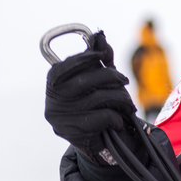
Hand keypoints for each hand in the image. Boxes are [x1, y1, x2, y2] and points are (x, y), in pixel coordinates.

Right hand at [45, 31, 138, 164]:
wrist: (98, 145)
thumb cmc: (97, 105)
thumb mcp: (98, 80)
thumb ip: (100, 58)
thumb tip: (99, 35)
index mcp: (53, 83)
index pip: (66, 66)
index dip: (85, 57)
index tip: (103, 55)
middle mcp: (52, 100)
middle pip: (85, 80)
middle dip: (110, 77)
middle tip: (124, 80)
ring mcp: (60, 118)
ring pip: (97, 99)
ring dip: (120, 99)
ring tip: (127, 104)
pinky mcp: (73, 133)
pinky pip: (102, 117)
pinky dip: (116, 117)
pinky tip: (118, 120)